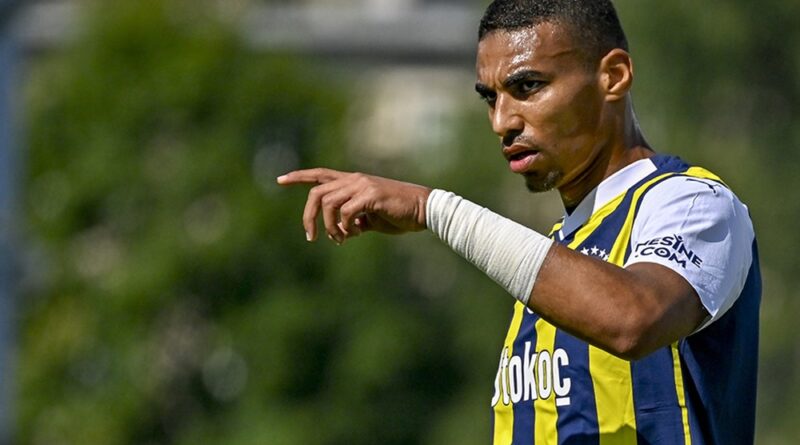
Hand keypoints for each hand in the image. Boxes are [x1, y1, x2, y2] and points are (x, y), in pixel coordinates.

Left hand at [277, 168, 431, 243]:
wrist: (423, 210)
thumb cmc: (399, 215)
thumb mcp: (371, 218)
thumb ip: (354, 220)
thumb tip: (341, 233)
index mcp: (353, 182)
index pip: (320, 174)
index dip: (299, 177)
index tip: (279, 180)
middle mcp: (354, 180)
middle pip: (317, 194)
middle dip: (309, 217)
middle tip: (310, 237)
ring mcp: (362, 186)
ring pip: (328, 204)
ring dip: (330, 227)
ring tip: (341, 239)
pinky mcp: (371, 196)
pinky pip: (346, 212)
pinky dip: (346, 227)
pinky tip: (356, 234)